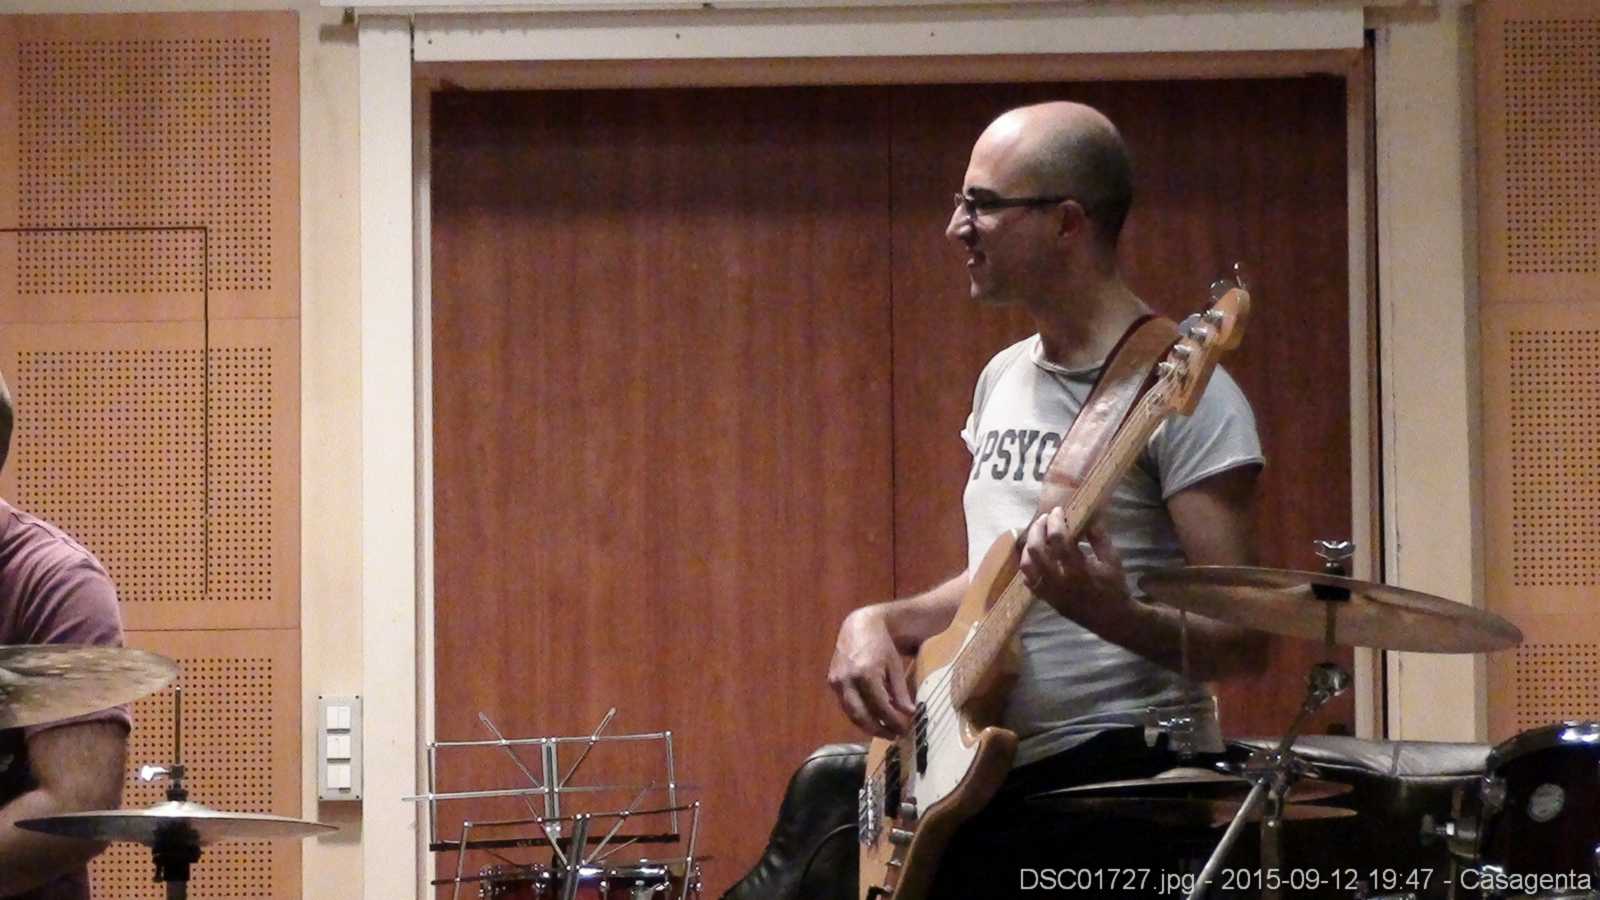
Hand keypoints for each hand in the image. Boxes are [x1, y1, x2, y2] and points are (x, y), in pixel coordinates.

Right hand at [827, 605, 917, 738]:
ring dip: (867, 726)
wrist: (859, 626)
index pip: (880, 707)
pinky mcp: (832, 681)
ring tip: (885, 731)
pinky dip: (859, 715)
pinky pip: (845, 705)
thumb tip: (909, 713)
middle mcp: (847, 679)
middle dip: (878, 729)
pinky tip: (872, 718)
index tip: (905, 730)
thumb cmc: (881, 645)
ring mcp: (837, 680)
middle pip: (861, 715)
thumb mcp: (895, 666)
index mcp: (865, 673)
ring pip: (851, 713)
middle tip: (894, 736)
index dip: (893, 721)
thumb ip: (900, 691)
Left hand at [1018, 507, 1127, 616]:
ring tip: (1036, 535)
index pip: (1060, 540)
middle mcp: (1061, 581)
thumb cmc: (1115, 588)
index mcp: (1079, 570)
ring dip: (1028, 547)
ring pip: (1027, 567)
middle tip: (1044, 519)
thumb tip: (1088, 517)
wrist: (1112, 619)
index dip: (1056, 521)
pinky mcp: (1047, 600)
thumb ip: (1099, 538)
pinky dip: (1028, 566)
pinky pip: (1029, 582)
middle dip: (1037, 529)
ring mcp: (1051, 593)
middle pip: (1036, 550)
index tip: (1057, 510)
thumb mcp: (1113, 560)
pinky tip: (1035, 556)